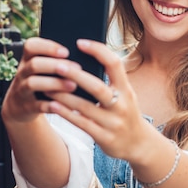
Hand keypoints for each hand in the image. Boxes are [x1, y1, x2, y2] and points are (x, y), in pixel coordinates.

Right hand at [1, 37, 79, 124]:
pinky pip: (37, 105)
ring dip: (55, 83)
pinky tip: (65, 104)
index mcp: (28, 59)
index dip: (48, 47)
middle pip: (34, 64)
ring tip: (74, 85)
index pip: (31, 46)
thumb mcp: (43, 69)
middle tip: (77, 67)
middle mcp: (23, 73)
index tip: (67, 51)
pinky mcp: (27, 107)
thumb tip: (88, 54)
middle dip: (55, 65)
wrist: (21, 107)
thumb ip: (59, 61)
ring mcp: (23, 90)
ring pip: (33, 83)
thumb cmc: (41, 81)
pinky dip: (51, 105)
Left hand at [42, 39, 148, 159]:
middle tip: (57, 65)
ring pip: (84, 107)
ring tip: (48, 86)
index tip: (80, 42)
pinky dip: (66, 113)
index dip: (98, 51)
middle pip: (97, 87)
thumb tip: (84, 59)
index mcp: (127, 90)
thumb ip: (110, 81)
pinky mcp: (104, 137)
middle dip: (76, 76)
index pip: (114, 64)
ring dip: (64, 95)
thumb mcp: (126, 95)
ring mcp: (113, 123)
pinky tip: (53, 105)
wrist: (139, 145)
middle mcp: (122, 105)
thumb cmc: (126, 113)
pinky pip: (81, 124)